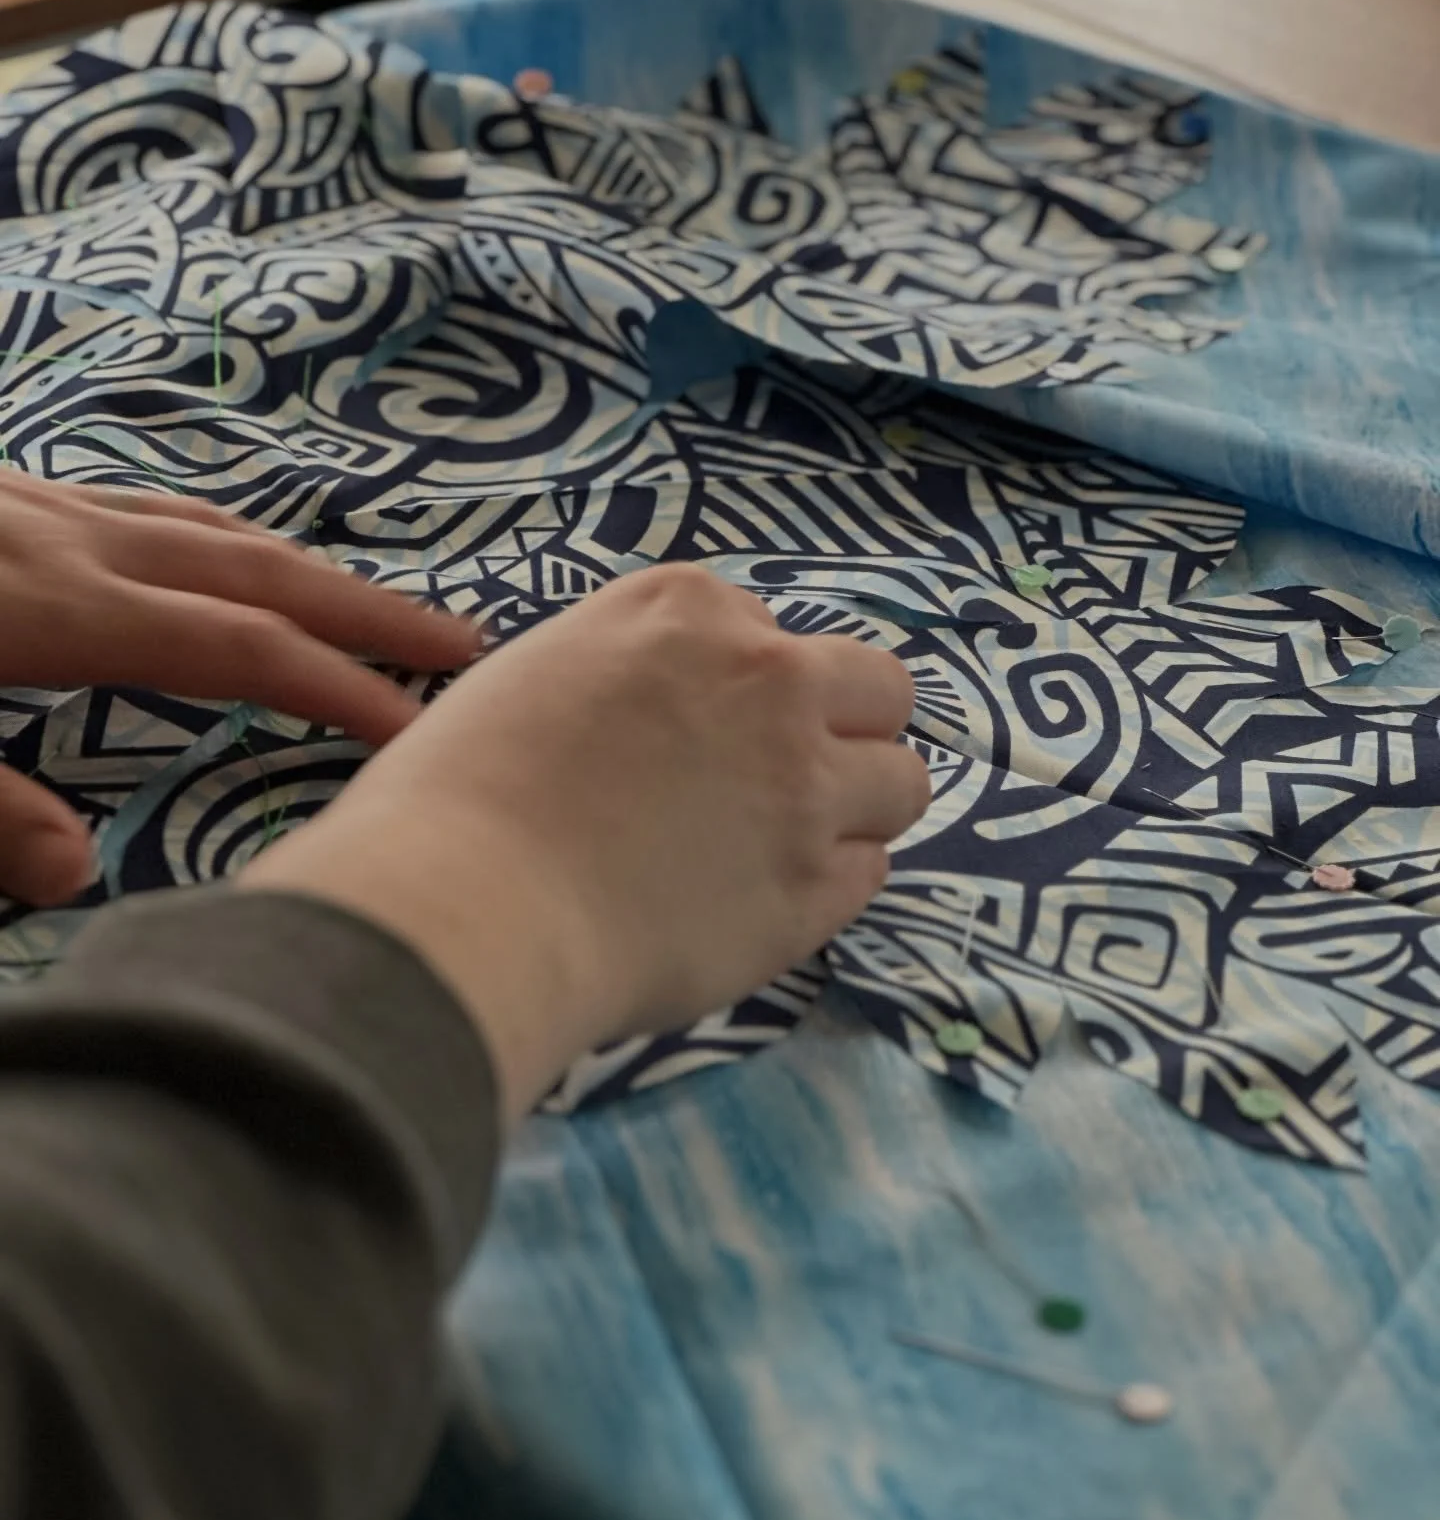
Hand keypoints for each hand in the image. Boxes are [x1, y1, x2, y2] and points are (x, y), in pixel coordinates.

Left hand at [0, 472, 477, 907]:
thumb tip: (79, 872)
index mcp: (56, 609)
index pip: (239, 648)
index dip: (340, 686)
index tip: (423, 730)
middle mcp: (74, 544)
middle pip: (255, 573)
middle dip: (368, 612)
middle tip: (464, 643)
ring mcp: (44, 505)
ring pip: (210, 530)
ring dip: (305, 570)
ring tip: (370, 604)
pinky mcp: (13, 491)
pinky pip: (152, 507)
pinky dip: (223, 537)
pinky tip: (225, 552)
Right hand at [243, 564, 929, 1121]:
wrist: (471, 906)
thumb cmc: (458, 793)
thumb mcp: (537, 673)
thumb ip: (627, 672)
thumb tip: (662, 716)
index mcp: (687, 612)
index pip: (767, 630)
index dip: (739, 683)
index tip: (700, 727)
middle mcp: (768, 682)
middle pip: (880, 689)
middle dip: (844, 728)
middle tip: (784, 778)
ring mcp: (805, 789)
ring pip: (903, 783)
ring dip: (857, 810)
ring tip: (786, 847)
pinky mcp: (816, 890)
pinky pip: (871, 875)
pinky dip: (830, 887)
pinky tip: (762, 903)